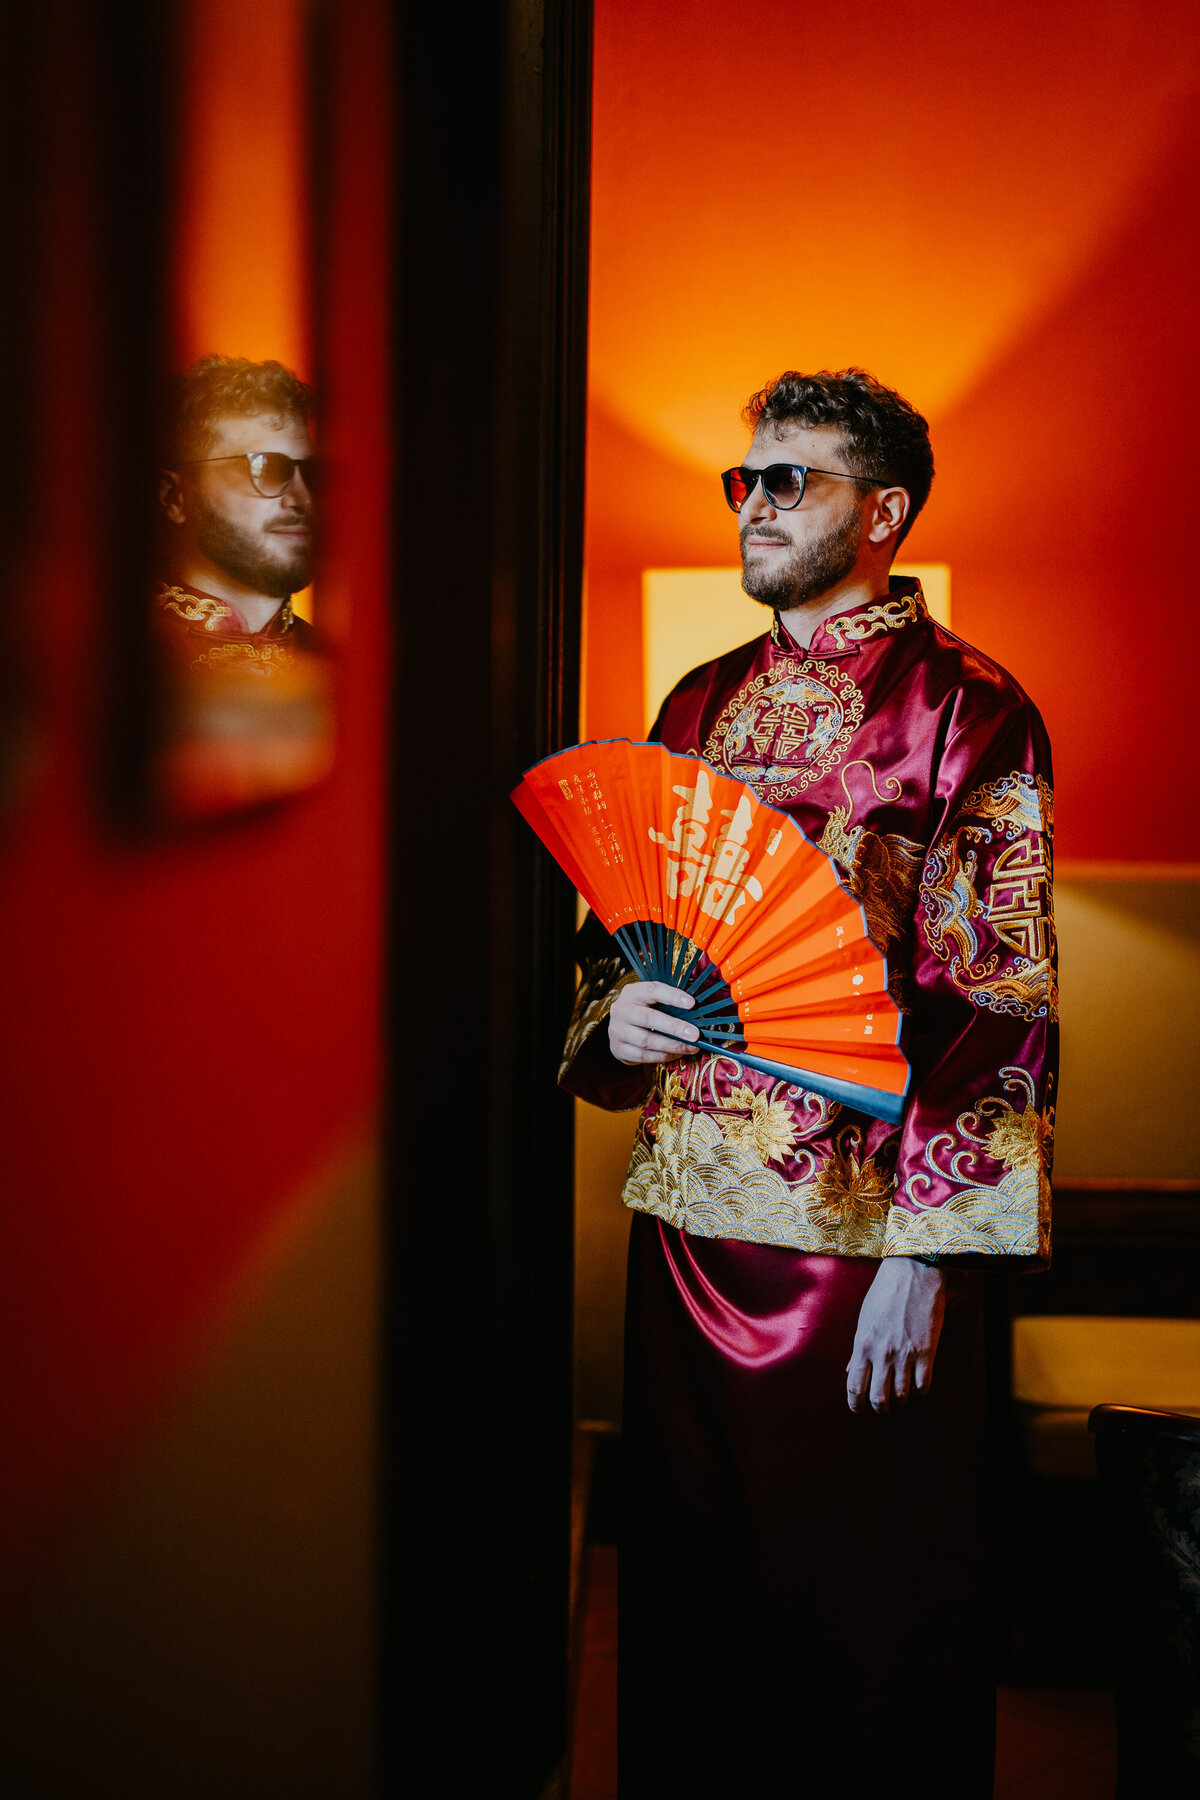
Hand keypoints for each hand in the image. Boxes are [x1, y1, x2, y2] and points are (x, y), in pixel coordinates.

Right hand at [608, 981, 701, 1065]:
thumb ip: (668, 1003)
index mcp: (632, 992)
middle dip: (675, 1027)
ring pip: (646, 1041)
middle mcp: (621, 1010)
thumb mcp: (651, 1000)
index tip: (692, 1003)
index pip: (652, 990)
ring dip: (672, 1046)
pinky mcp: (618, 1048)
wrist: (619, 1027)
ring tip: (691, 1047)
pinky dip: (663, 1056)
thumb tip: (697, 1014)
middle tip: (695, 1034)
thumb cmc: (644, 1010)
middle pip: (648, 1018)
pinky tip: (677, 1054)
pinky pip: (642, 1056)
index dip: (672, 996)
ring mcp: (617, 1030)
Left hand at [846, 1258, 946, 1413]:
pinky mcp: (926, 1352)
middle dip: (880, 1406)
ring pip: (901, 1395)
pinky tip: (918, 1383)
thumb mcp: (865, 1319)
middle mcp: (882, 1353)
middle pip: (878, 1398)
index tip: (858, 1408)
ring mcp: (905, 1354)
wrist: (913, 1273)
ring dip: (901, 1398)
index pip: (854, 1385)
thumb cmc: (885, 1293)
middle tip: (883, 1405)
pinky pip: (923, 1385)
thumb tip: (850, 1371)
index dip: (855, 1403)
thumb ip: (859, 1349)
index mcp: (863, 1344)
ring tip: (901, 1392)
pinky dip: (920, 1390)